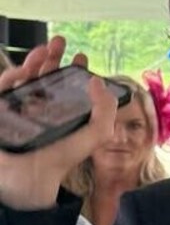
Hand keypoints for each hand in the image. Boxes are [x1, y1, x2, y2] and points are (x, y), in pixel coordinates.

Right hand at [0, 37, 118, 209]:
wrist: (29, 182)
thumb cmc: (58, 162)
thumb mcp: (92, 138)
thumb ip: (105, 114)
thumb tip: (98, 82)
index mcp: (57, 115)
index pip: (63, 86)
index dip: (71, 70)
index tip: (81, 57)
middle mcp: (35, 110)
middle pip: (42, 77)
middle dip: (51, 57)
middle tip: (60, 42)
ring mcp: (15, 110)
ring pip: (22, 78)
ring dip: (32, 61)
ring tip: (46, 50)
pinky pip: (1, 88)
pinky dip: (11, 76)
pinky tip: (25, 70)